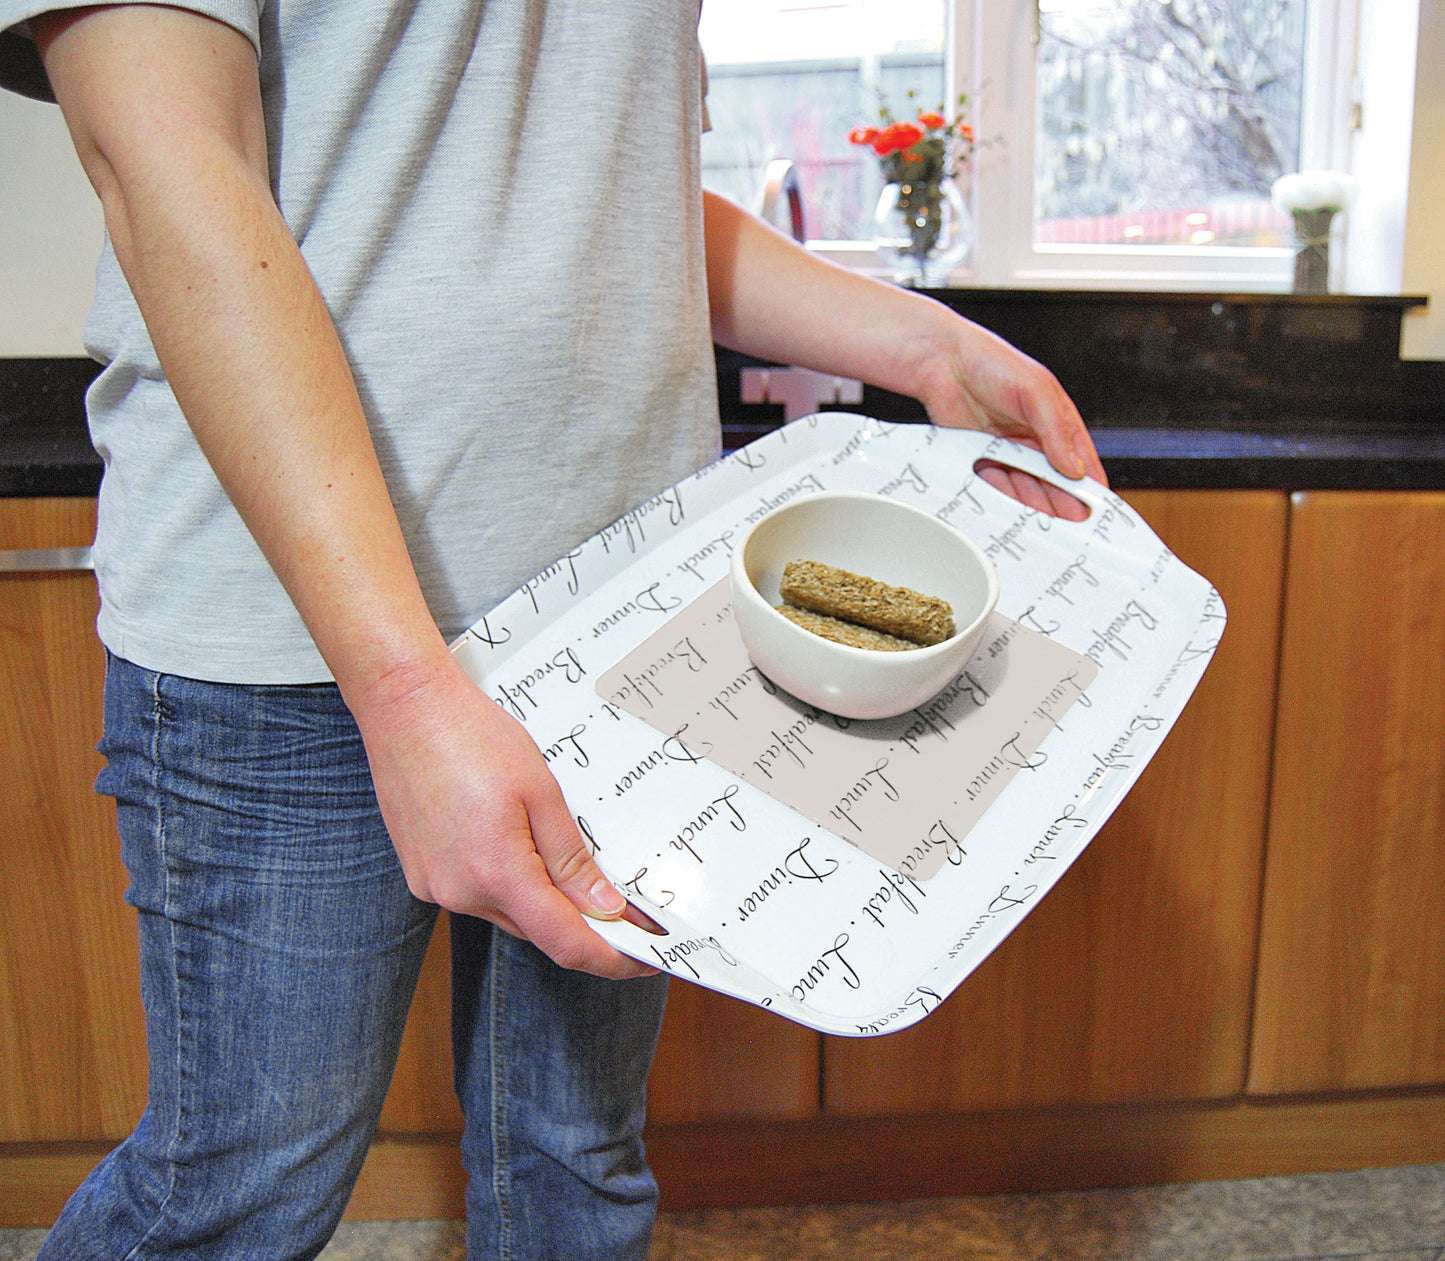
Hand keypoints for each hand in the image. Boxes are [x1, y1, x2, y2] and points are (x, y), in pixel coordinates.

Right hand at [349, 653, 656, 979]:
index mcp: (496, 874)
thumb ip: (571, 859)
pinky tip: (520, 850)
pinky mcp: (421, 874)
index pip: (566, 943)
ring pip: (507, 912)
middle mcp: (460, 892)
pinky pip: (477, 894)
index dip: (610, 957)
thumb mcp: (540, 793)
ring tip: (570, 866)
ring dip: (542, 901)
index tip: (642, 959)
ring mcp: (434, 886)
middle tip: (624, 908)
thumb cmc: (470, 736)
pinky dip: (507, 883)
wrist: (404, 706)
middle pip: (537, 930)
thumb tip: (603, 907)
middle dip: (581, 924)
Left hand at [915, 317, 1107, 521]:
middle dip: (1063, 504)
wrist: (942, 362)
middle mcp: (1034, 438)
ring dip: (1035, 507)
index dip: (1091, 486)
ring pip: (1026, 488)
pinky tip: (1013, 515)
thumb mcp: (1036, 390)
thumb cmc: (991, 362)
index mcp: (1056, 419)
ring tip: (1043, 527)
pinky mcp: (981, 458)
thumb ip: (1057, 430)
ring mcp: (1007, 450)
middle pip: (1054, 481)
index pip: (1082, 460)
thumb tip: (1074, 467)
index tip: (1098, 511)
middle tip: (1070, 529)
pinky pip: (997, 486)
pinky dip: (1005, 501)